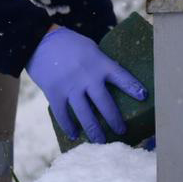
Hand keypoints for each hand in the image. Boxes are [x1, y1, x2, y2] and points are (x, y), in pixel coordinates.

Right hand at [26, 26, 147, 143]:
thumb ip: (100, 64)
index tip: (143, 97)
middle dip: (115, 120)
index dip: (133, 87)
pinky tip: (74, 134)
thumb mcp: (90, 48)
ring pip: (86, 115)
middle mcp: (87, 77)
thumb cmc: (68, 43)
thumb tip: (112, 80)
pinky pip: (63, 115)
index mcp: (99, 63)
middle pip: (105, 104)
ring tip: (101, 141)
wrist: (39, 40)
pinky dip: (69, 126)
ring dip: (94, 130)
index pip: (121, 77)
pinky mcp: (54, 93)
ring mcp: (71, 87)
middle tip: (122, 131)